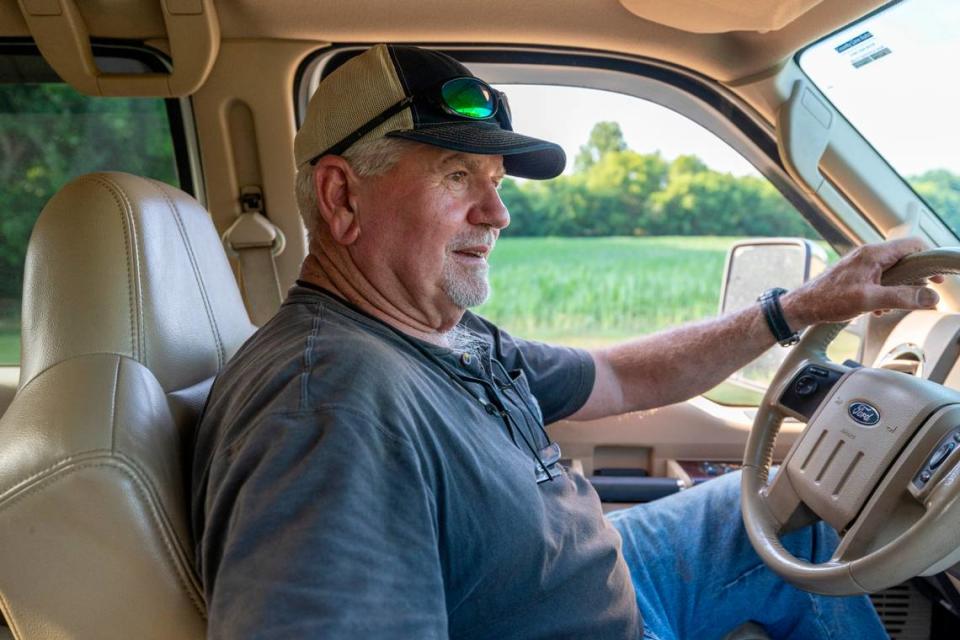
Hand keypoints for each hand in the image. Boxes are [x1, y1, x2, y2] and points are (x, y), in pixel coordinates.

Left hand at [780, 237, 940, 329]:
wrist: (802, 306)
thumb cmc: (829, 300)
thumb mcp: (870, 300)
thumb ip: (902, 297)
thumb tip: (931, 297)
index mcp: (874, 253)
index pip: (913, 245)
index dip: (929, 259)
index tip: (937, 278)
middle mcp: (868, 254)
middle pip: (905, 259)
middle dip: (914, 278)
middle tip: (920, 295)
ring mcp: (861, 264)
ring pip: (892, 271)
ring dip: (898, 289)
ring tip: (890, 306)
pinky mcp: (855, 275)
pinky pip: (879, 279)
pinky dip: (884, 293)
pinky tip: (876, 308)